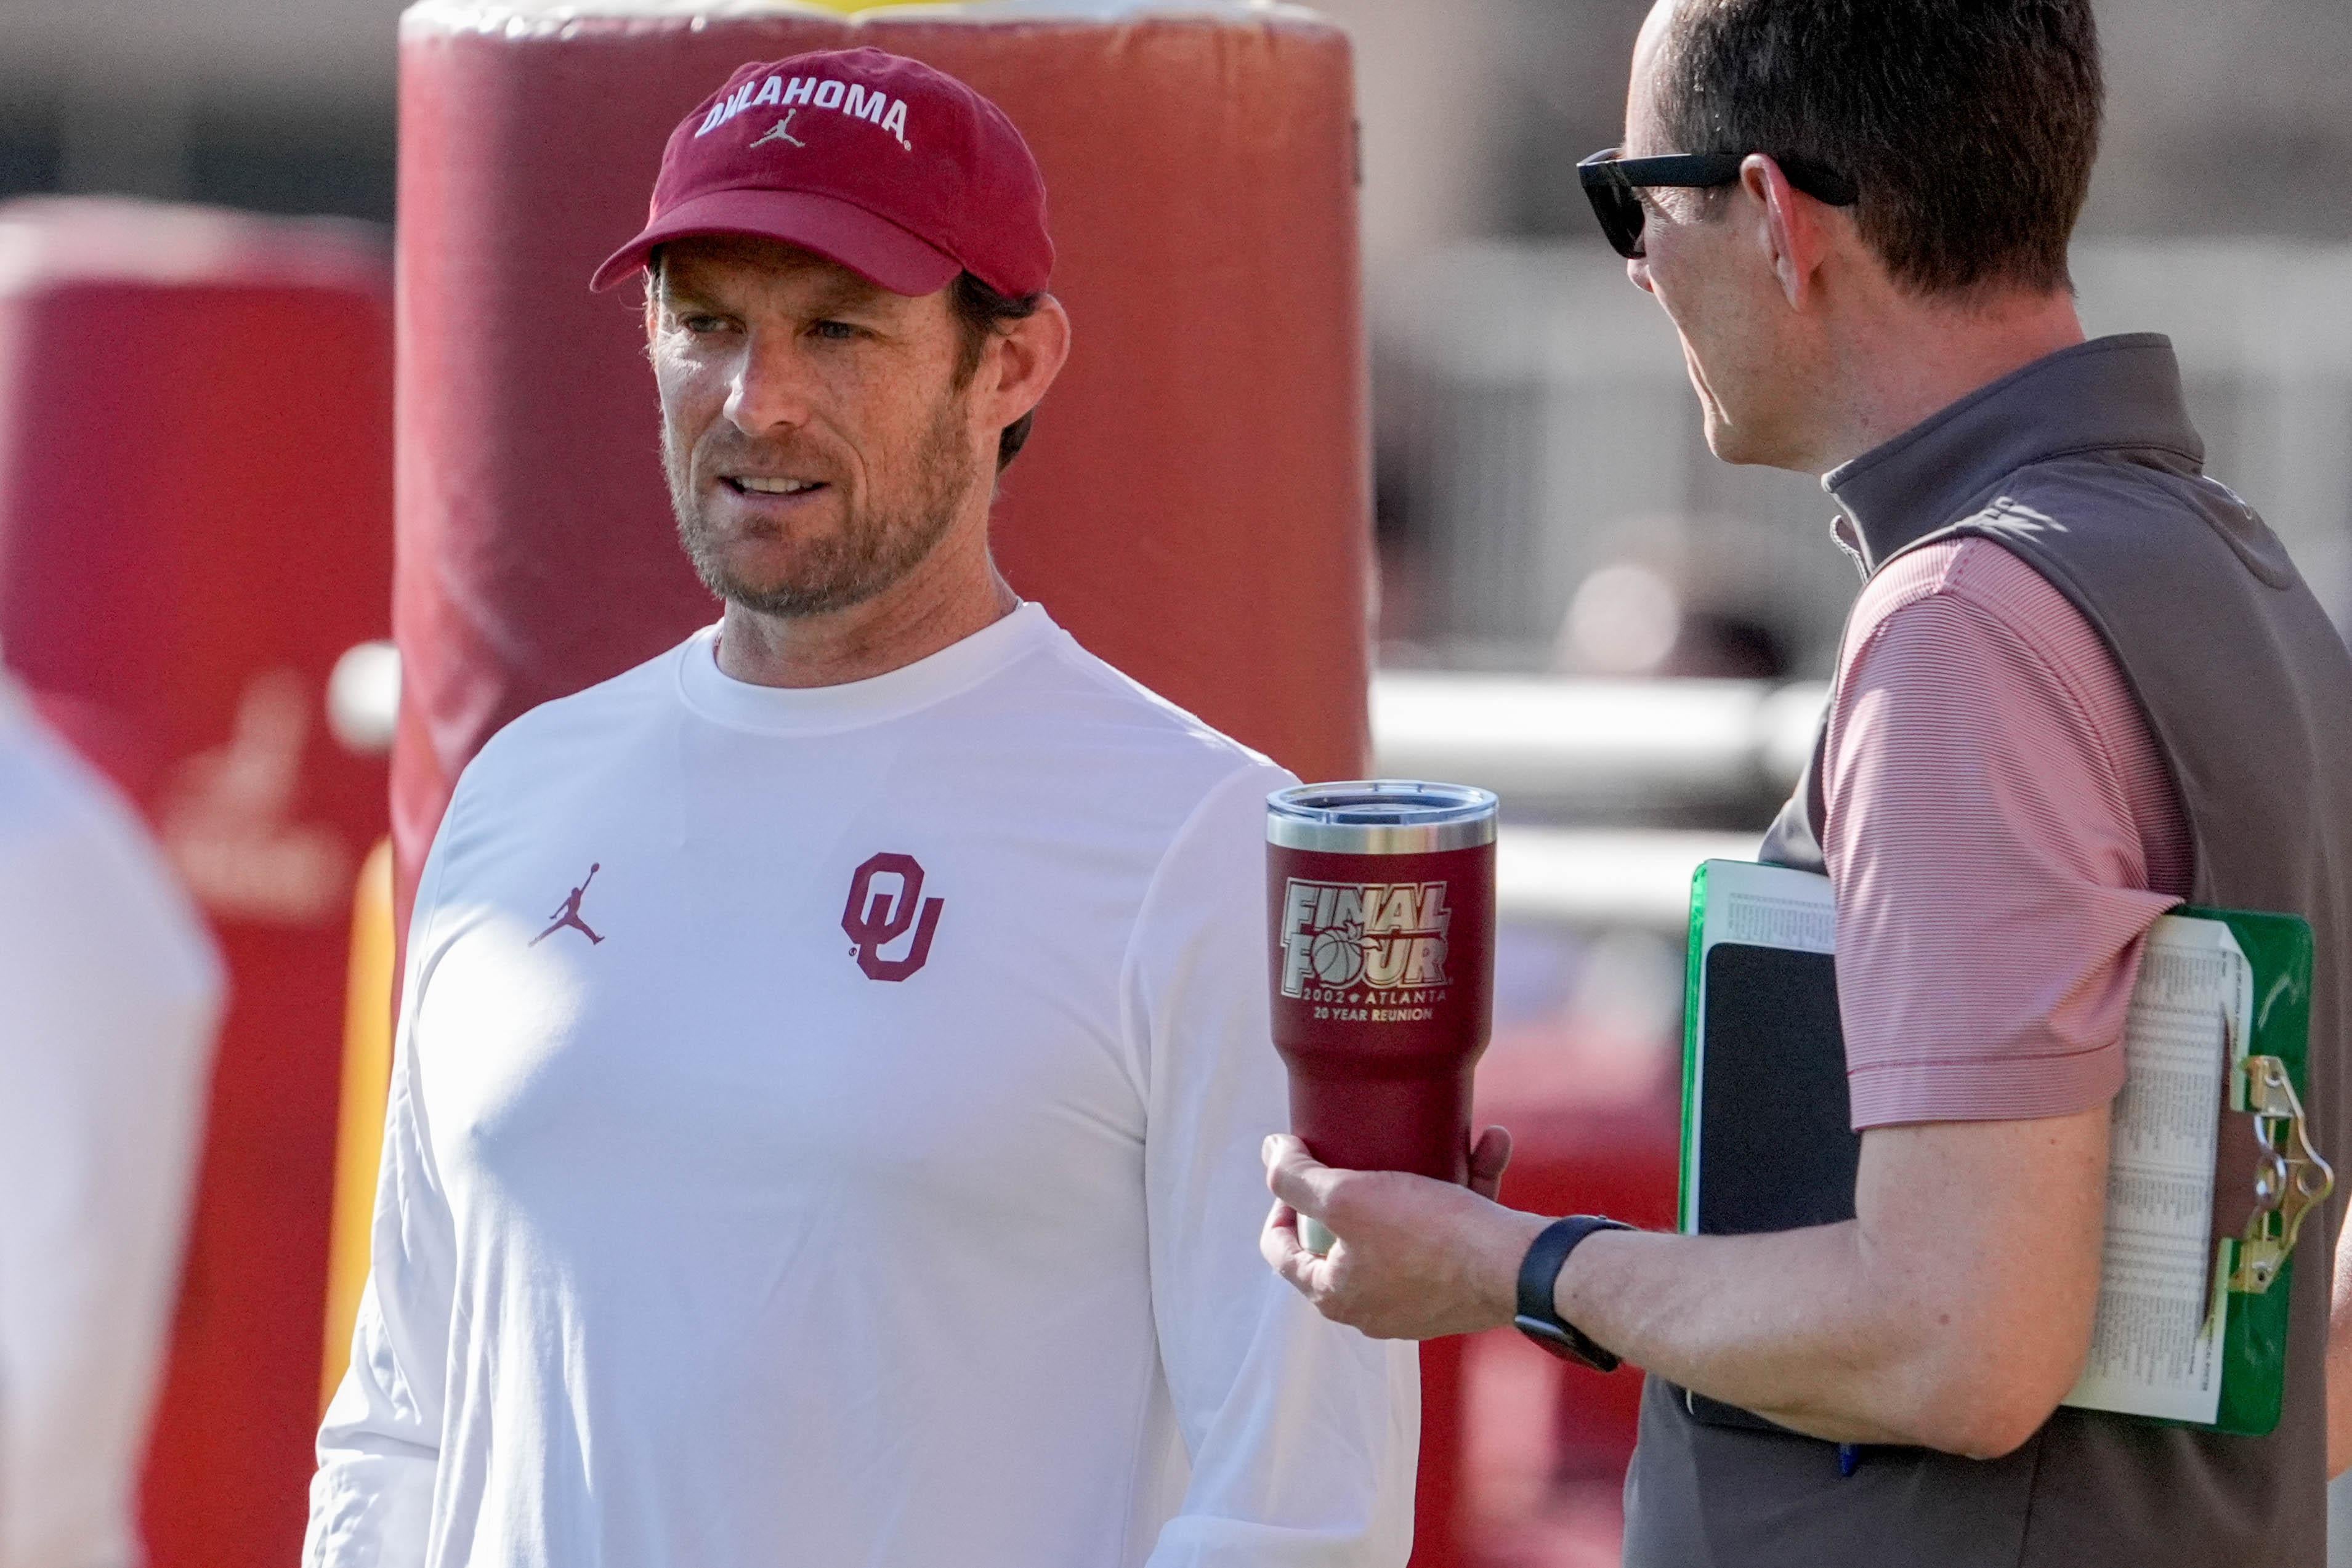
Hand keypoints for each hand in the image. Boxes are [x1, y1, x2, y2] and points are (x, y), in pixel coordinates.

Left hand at [1259, 1130, 1549, 1339]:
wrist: (1517, 1269)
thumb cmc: (1428, 1237)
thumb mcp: (1346, 1198)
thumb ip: (1296, 1178)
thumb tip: (1270, 1152)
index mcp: (1334, 1295)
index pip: (1283, 1250)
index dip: (1281, 1202)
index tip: (1301, 1164)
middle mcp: (1371, 1307)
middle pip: (1342, 1237)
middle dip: (1353, 1184)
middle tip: (1360, 1150)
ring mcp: (1418, 1298)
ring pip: (1403, 1226)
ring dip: (1418, 1176)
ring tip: (1429, 1137)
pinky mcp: (1460, 1284)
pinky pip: (1452, 1229)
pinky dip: (1464, 1188)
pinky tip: (1485, 1146)